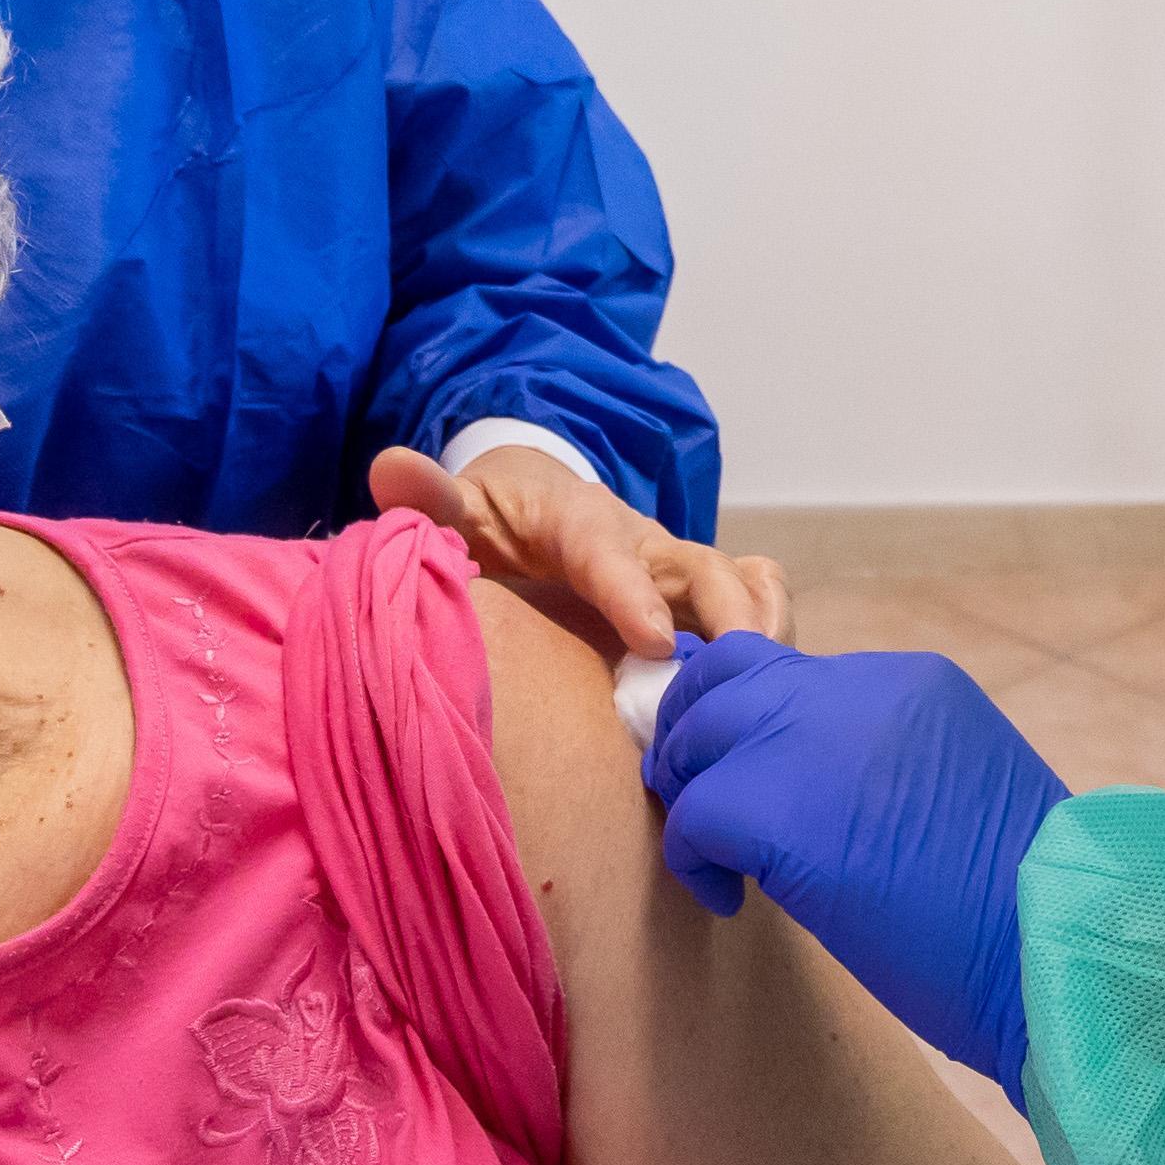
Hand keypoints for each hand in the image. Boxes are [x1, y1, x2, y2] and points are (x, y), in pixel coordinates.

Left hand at [368, 443, 789, 658]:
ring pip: (741, 585)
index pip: (607, 550)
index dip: (632, 593)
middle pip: (701, 568)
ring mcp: (678, 571)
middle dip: (726, 617)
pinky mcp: (698, 597)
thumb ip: (429, 500)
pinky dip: (774, 634)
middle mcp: (642, 542)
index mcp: (578, 520)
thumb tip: (390, 469)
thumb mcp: (457, 508)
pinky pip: (756, 599)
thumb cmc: (493, 517)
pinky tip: (772, 695)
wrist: (533, 500)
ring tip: (766, 696)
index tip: (653, 642)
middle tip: (735, 680)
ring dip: (760, 632)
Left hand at [644, 637, 1068, 1095]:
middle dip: (698, 732)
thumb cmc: (1024, 897)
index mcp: (909, 680)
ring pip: (699, 730)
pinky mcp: (775, 806)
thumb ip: (886, 761)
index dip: (753, 721)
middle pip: (729, 674)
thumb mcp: (959, 789)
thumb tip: (814, 789)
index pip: (791, 671)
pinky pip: (692, 815)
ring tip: (712, 851)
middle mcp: (855, 687)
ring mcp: (812, 736)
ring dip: (690, 789)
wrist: (1053, 941)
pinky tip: (729, 897)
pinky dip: (693, 859)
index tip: (746, 775)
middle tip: (700, 802)